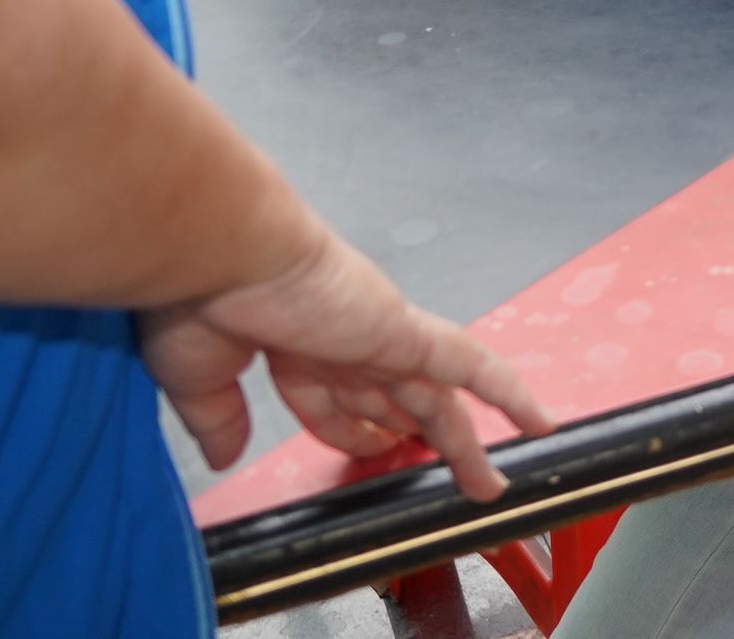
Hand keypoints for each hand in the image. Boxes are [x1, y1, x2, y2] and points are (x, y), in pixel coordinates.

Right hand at [141, 221, 552, 503]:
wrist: (223, 252)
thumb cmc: (199, 300)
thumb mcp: (197, 377)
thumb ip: (218, 418)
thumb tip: (226, 457)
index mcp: (295, 349)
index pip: (333, 404)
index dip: (353, 432)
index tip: (370, 451)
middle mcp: (344, 343)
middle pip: (394, 403)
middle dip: (415, 438)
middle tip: (437, 468)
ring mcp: (379, 338)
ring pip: (438, 398)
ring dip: (465, 441)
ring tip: (491, 481)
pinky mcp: (404, 333)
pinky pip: (472, 366)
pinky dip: (507, 393)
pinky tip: (536, 421)